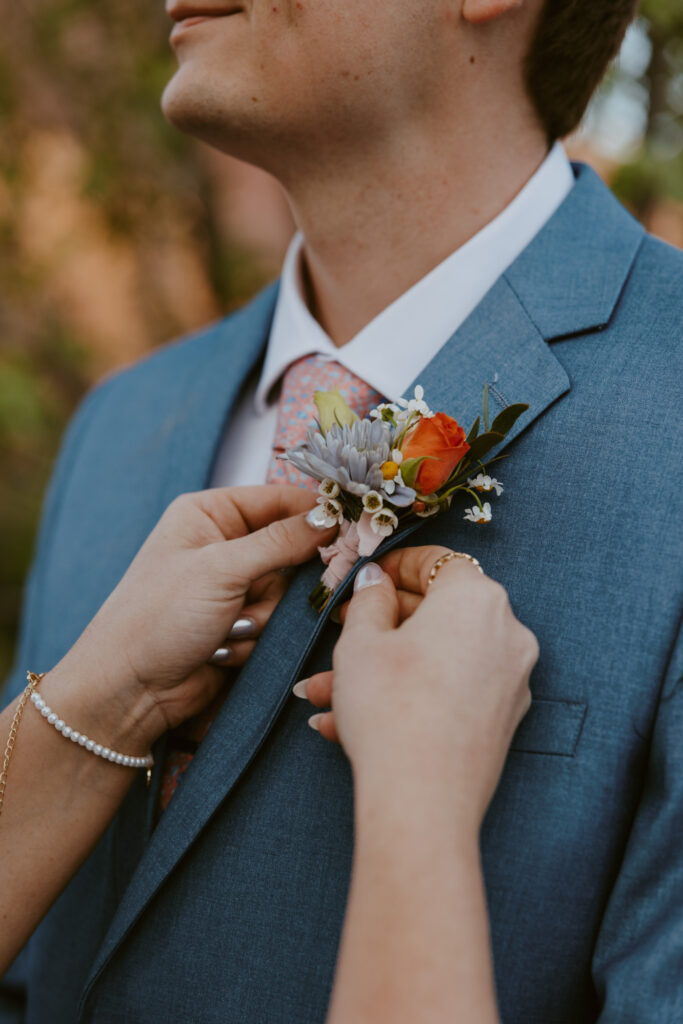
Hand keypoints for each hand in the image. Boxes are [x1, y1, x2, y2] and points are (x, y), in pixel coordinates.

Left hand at [54, 486, 334, 746]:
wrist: (129, 690)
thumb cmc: (157, 617)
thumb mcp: (220, 569)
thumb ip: (281, 541)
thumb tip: (331, 517)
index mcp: (209, 513)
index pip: (279, 499)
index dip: (316, 513)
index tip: (352, 527)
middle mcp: (223, 544)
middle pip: (292, 547)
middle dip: (287, 578)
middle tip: (279, 591)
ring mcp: (233, 585)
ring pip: (288, 590)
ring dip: (267, 614)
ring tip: (230, 626)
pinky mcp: (241, 622)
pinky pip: (277, 621)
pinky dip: (257, 636)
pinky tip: (224, 646)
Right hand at [297, 546, 537, 827]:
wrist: (422, 799)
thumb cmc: (390, 708)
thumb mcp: (360, 641)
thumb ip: (369, 599)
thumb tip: (377, 581)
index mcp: (476, 598)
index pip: (438, 562)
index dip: (396, 565)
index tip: (369, 577)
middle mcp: (506, 632)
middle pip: (439, 613)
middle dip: (381, 625)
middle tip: (342, 630)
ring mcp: (511, 679)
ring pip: (437, 658)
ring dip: (384, 668)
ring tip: (328, 693)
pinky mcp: (503, 719)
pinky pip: (450, 690)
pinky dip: (410, 694)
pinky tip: (352, 720)